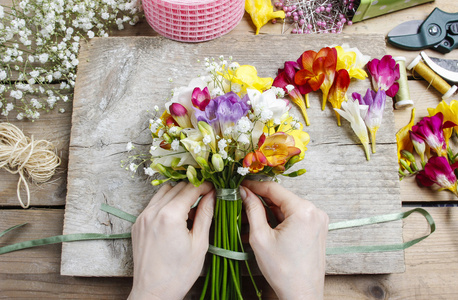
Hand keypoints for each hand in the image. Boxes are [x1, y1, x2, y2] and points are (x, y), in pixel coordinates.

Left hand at [128, 181, 214, 299]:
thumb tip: (212, 195)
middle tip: (206, 196)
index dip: (205, 185)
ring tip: (191, 206)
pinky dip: (166, 202)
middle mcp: (153, 212)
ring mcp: (143, 217)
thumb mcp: (199, 243)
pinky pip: (153, 203)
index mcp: (170, 215)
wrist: (153, 292)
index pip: (190, 188)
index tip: (214, 187)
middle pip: (177, 187)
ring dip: (179, 193)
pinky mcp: (138, 224)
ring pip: (163, 192)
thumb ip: (206, 214)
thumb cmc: (178, 273)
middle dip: (193, 188)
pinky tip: (176, 215)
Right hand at [241, 180, 328, 299]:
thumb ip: (252, 210)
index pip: (274, 189)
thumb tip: (245, 193)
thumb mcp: (261, 238)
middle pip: (282, 197)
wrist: (302, 293)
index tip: (241, 185)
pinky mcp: (317, 229)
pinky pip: (295, 216)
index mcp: (303, 210)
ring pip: (288, 207)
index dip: (255, 186)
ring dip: (270, 210)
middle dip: (261, 199)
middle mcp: (315, 212)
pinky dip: (280, 218)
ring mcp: (318, 220)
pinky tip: (265, 224)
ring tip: (250, 216)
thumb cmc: (284, 271)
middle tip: (242, 201)